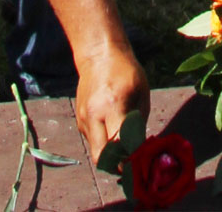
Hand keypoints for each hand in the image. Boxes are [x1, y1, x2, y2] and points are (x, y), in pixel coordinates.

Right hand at [75, 41, 148, 163]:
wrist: (99, 56)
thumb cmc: (126, 72)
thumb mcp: (141, 93)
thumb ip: (139, 122)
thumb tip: (139, 148)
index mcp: (113, 105)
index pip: (118, 143)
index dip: (128, 157)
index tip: (138, 161)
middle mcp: (94, 115)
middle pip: (100, 155)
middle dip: (115, 165)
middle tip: (129, 163)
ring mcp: (83, 118)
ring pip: (95, 150)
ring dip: (109, 153)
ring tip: (124, 145)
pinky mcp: (79, 120)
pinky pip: (92, 139)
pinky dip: (103, 142)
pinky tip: (113, 131)